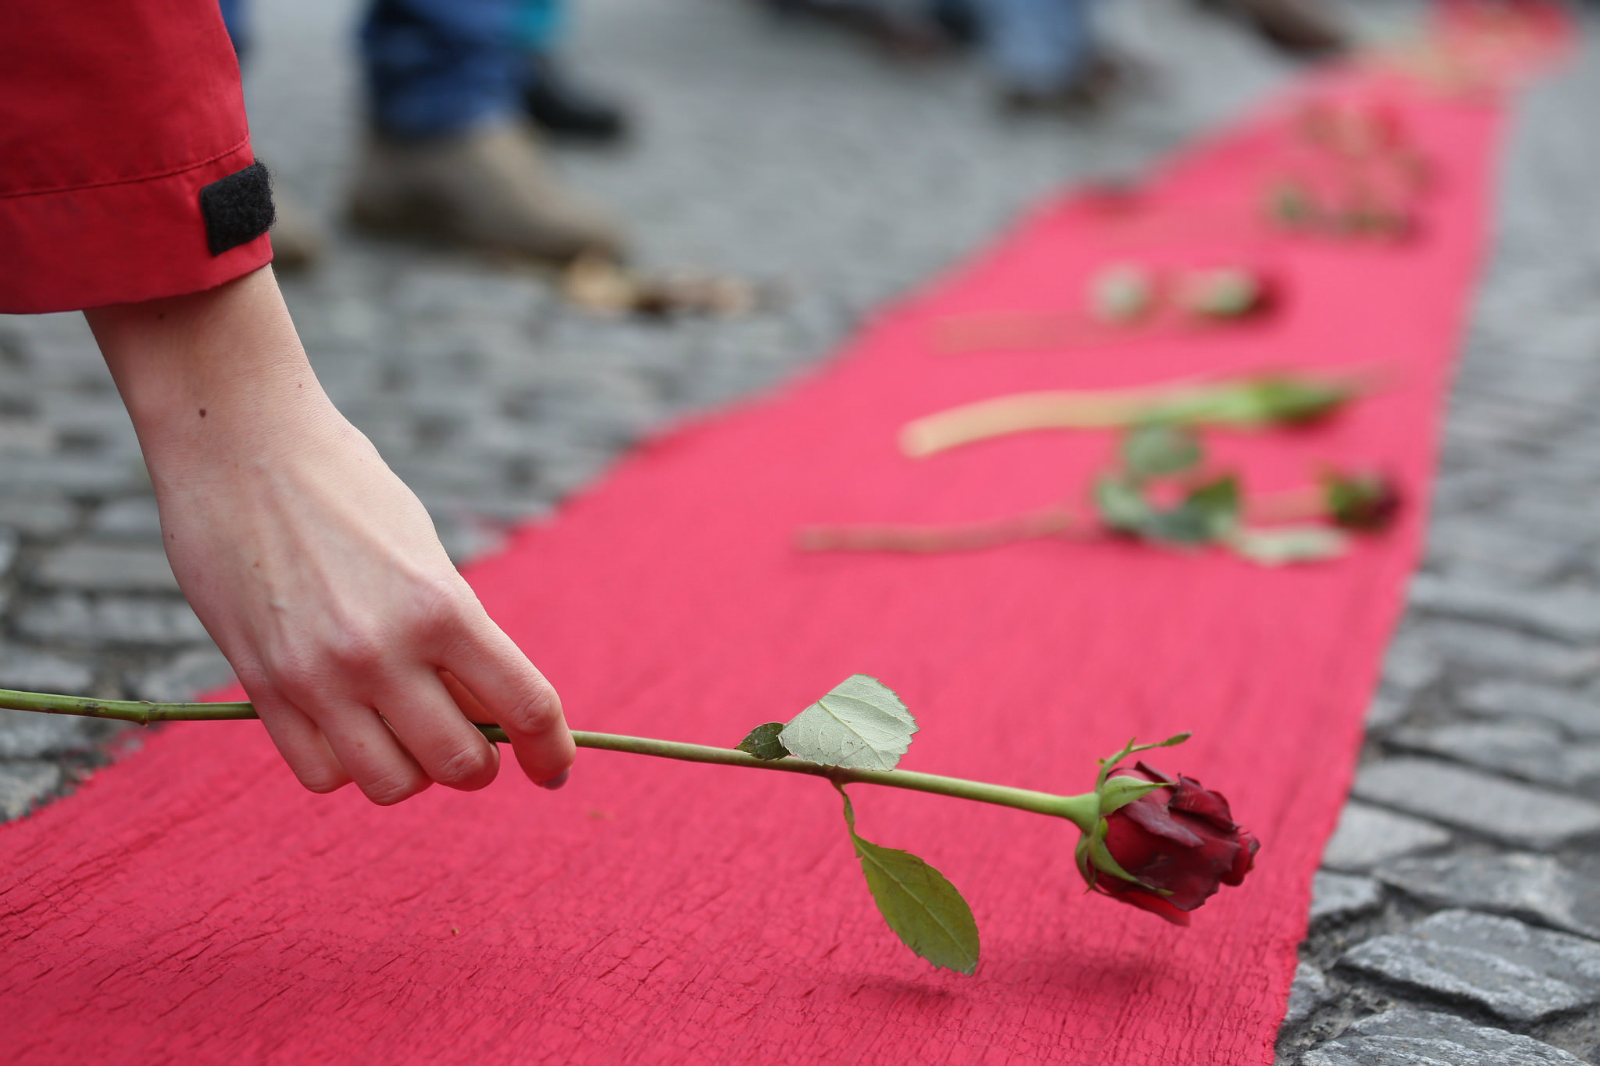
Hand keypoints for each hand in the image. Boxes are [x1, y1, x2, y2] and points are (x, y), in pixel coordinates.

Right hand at [87, 267, 573, 802]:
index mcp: (441, 606)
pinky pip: (320, 774)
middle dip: (479, 763)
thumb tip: (488, 713)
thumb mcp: (426, 556)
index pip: (524, 706)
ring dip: (413, 772)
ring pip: (391, 785)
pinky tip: (350, 729)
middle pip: (459, 763)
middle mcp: (382, 651)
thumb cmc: (347, 490)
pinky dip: (346, 766)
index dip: (550, 750)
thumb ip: (457, 636)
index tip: (553, 768)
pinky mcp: (261, 687)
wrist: (238, 446)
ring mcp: (317, 677)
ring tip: (407, 734)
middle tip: (474, 743)